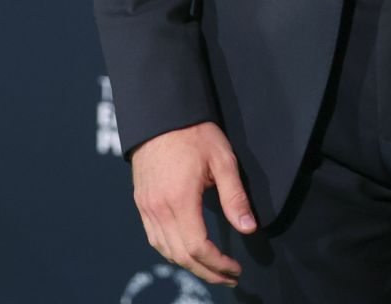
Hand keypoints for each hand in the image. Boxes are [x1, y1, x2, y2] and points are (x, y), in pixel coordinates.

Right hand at [130, 120, 256, 286]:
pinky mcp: (141, 202)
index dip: (218, 264)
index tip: (235, 268)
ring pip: (165, 251)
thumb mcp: (222, 160)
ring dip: (189, 266)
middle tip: (229, 277)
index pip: (197, 248)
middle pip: (181, 256)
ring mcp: (146, 207)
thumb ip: (235, 197)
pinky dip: (171, 252)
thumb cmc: (194, 133)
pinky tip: (186, 252)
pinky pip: (154, 238)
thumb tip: (249, 228)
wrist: (160, 114)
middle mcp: (158, 209)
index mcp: (179, 200)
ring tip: (211, 269)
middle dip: (206, 272)